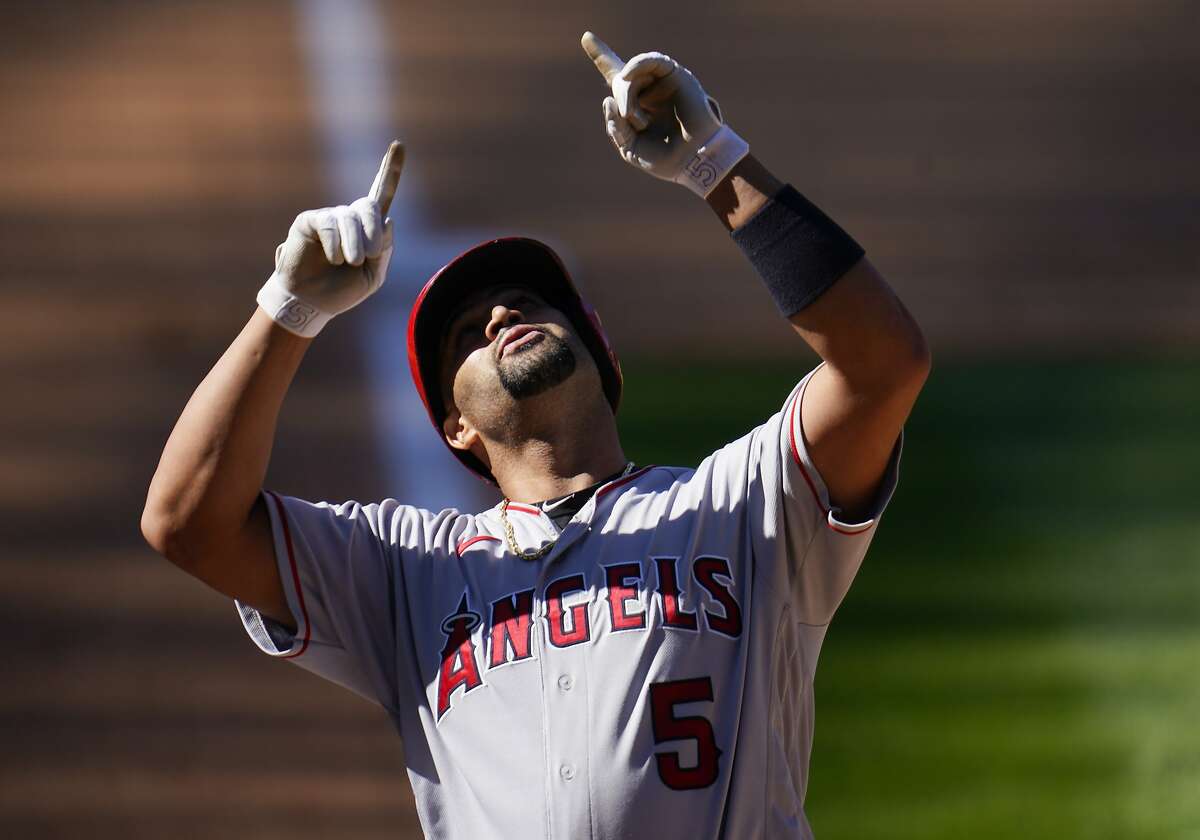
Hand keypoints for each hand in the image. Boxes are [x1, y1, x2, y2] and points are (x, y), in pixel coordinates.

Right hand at [257, 141, 404, 337]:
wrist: (313, 303)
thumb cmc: (342, 291)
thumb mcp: (373, 276)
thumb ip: (384, 250)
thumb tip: (387, 220)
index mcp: (367, 228)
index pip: (381, 194)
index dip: (391, 170)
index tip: (399, 145)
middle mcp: (348, 217)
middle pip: (369, 206)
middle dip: (372, 231)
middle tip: (367, 257)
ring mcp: (329, 217)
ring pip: (349, 218)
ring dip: (354, 244)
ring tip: (350, 262)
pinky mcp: (309, 221)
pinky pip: (328, 223)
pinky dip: (335, 243)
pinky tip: (333, 258)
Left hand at [581, 32, 747, 197]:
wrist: (693, 159)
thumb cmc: (664, 158)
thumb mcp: (630, 146)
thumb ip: (615, 126)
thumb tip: (607, 99)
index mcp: (636, 106)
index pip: (616, 78)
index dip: (602, 57)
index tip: (586, 37)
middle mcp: (648, 90)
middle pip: (620, 81)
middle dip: (621, 100)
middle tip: (632, 121)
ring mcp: (661, 82)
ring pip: (632, 74)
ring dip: (627, 95)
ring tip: (634, 116)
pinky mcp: (675, 75)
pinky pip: (652, 61)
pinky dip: (637, 65)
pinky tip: (628, 75)